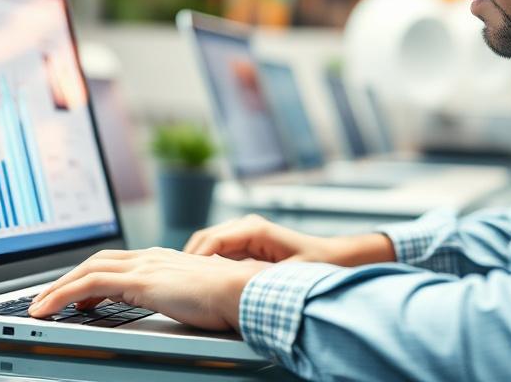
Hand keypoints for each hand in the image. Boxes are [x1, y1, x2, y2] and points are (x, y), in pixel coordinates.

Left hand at [28, 247, 270, 330]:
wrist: (242, 292)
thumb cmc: (229, 299)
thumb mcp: (197, 295)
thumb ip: (179, 295)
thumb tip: (175, 307)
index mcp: (162, 259)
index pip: (115, 261)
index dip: (89, 275)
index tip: (75, 293)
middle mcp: (150, 257)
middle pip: (96, 261)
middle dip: (67, 279)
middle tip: (47, 299)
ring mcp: (144, 266)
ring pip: (87, 270)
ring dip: (57, 287)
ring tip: (40, 307)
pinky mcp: (140, 281)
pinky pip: (89, 284)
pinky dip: (62, 294)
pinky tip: (49, 310)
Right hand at [184, 213, 395, 265]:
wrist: (333, 257)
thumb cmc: (316, 264)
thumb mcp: (288, 275)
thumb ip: (262, 278)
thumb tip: (236, 284)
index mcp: (253, 229)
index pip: (212, 240)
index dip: (195, 260)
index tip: (185, 278)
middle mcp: (246, 226)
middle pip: (204, 240)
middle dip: (189, 260)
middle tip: (177, 283)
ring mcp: (245, 232)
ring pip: (208, 244)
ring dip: (196, 261)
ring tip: (186, 283)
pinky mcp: (246, 242)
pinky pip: (218, 251)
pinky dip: (207, 263)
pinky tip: (203, 281)